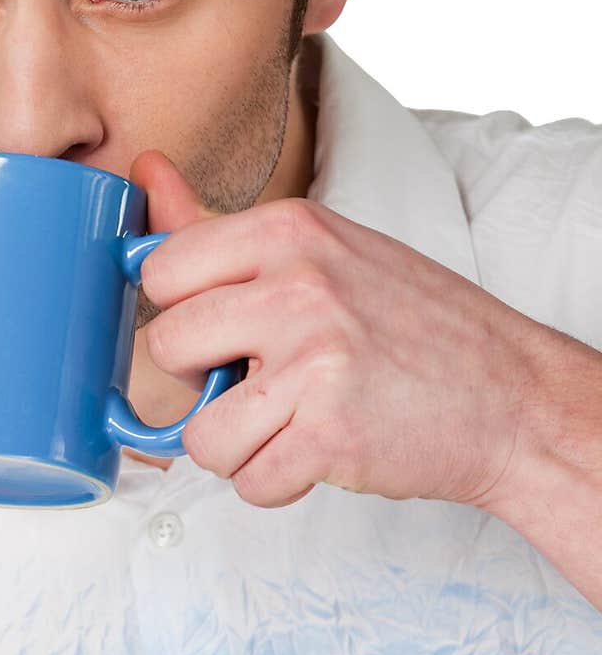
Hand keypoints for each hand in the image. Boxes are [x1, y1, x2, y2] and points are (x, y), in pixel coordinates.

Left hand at [129, 149, 540, 509]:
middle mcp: (298, 285)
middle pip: (163, 347)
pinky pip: (247, 481)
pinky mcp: (330, 434)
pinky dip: (276, 480)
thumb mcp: (320, 247)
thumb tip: (143, 173)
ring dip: (239, 442)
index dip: (180, 310)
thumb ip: (216, 228)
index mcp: (289, 228)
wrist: (511, 395)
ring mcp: (315, 360)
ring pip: (199, 432)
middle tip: (257, 378)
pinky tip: (318, 450)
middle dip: (199, 379)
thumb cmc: (412, 321)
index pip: (159, 269)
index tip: (218, 326)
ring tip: (292, 418)